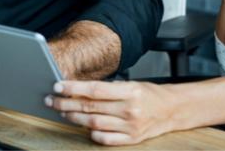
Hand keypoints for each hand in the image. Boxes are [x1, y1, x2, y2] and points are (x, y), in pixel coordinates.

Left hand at [45, 80, 174, 145]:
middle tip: (52, 100)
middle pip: (90, 107)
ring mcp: (129, 127)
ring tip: (63, 112)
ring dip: (75, 118)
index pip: (95, 89)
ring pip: (93, 124)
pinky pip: (105, 139)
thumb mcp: (132, 84)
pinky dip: (92, 134)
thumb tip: (81, 89)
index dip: (74, 88)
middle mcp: (129, 109)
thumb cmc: (150, 94)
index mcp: (131, 91)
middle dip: (67, 103)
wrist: (171, 110)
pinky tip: (85, 127)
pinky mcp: (131, 140)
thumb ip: (109, 89)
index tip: (58, 86)